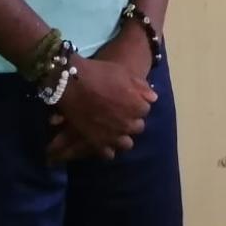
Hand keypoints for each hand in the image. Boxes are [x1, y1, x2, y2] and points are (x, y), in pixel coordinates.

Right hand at [47, 27, 154, 163]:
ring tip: (114, 128)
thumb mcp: (123, 73)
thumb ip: (141, 87)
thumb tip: (153, 98)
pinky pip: (109, 153)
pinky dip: (108, 147)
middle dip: (131, 119)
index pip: (145, 109)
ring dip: (123, 135)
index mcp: (137, 107)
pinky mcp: (98, 144)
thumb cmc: (99, 73)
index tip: (128, 98)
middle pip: (137, 126)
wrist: (72, 84)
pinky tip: (103, 139)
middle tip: (120, 111)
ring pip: (126, 143)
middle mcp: (128, 124)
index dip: (136, 102)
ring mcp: (113, 136)